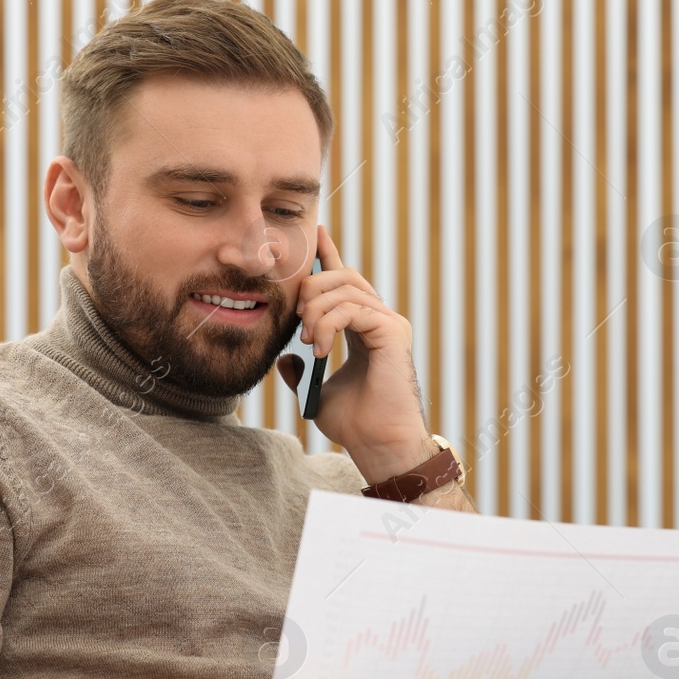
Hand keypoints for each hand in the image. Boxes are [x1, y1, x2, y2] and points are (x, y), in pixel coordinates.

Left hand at [275, 225, 434, 482]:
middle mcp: (381, 320)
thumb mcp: (317, 393)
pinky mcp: (393, 331)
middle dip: (312, 289)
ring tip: (308, 341)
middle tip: (297, 321)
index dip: (329, 255)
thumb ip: (302, 372)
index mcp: (366, 329)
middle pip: (344, 275)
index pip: (345, 283)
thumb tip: (285, 360)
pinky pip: (353, 308)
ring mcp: (390, 323)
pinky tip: (320, 348)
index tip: (314, 234)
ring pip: (346, 288)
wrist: (378, 443)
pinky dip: (329, 324)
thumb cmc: (356, 425)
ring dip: (317, 311)